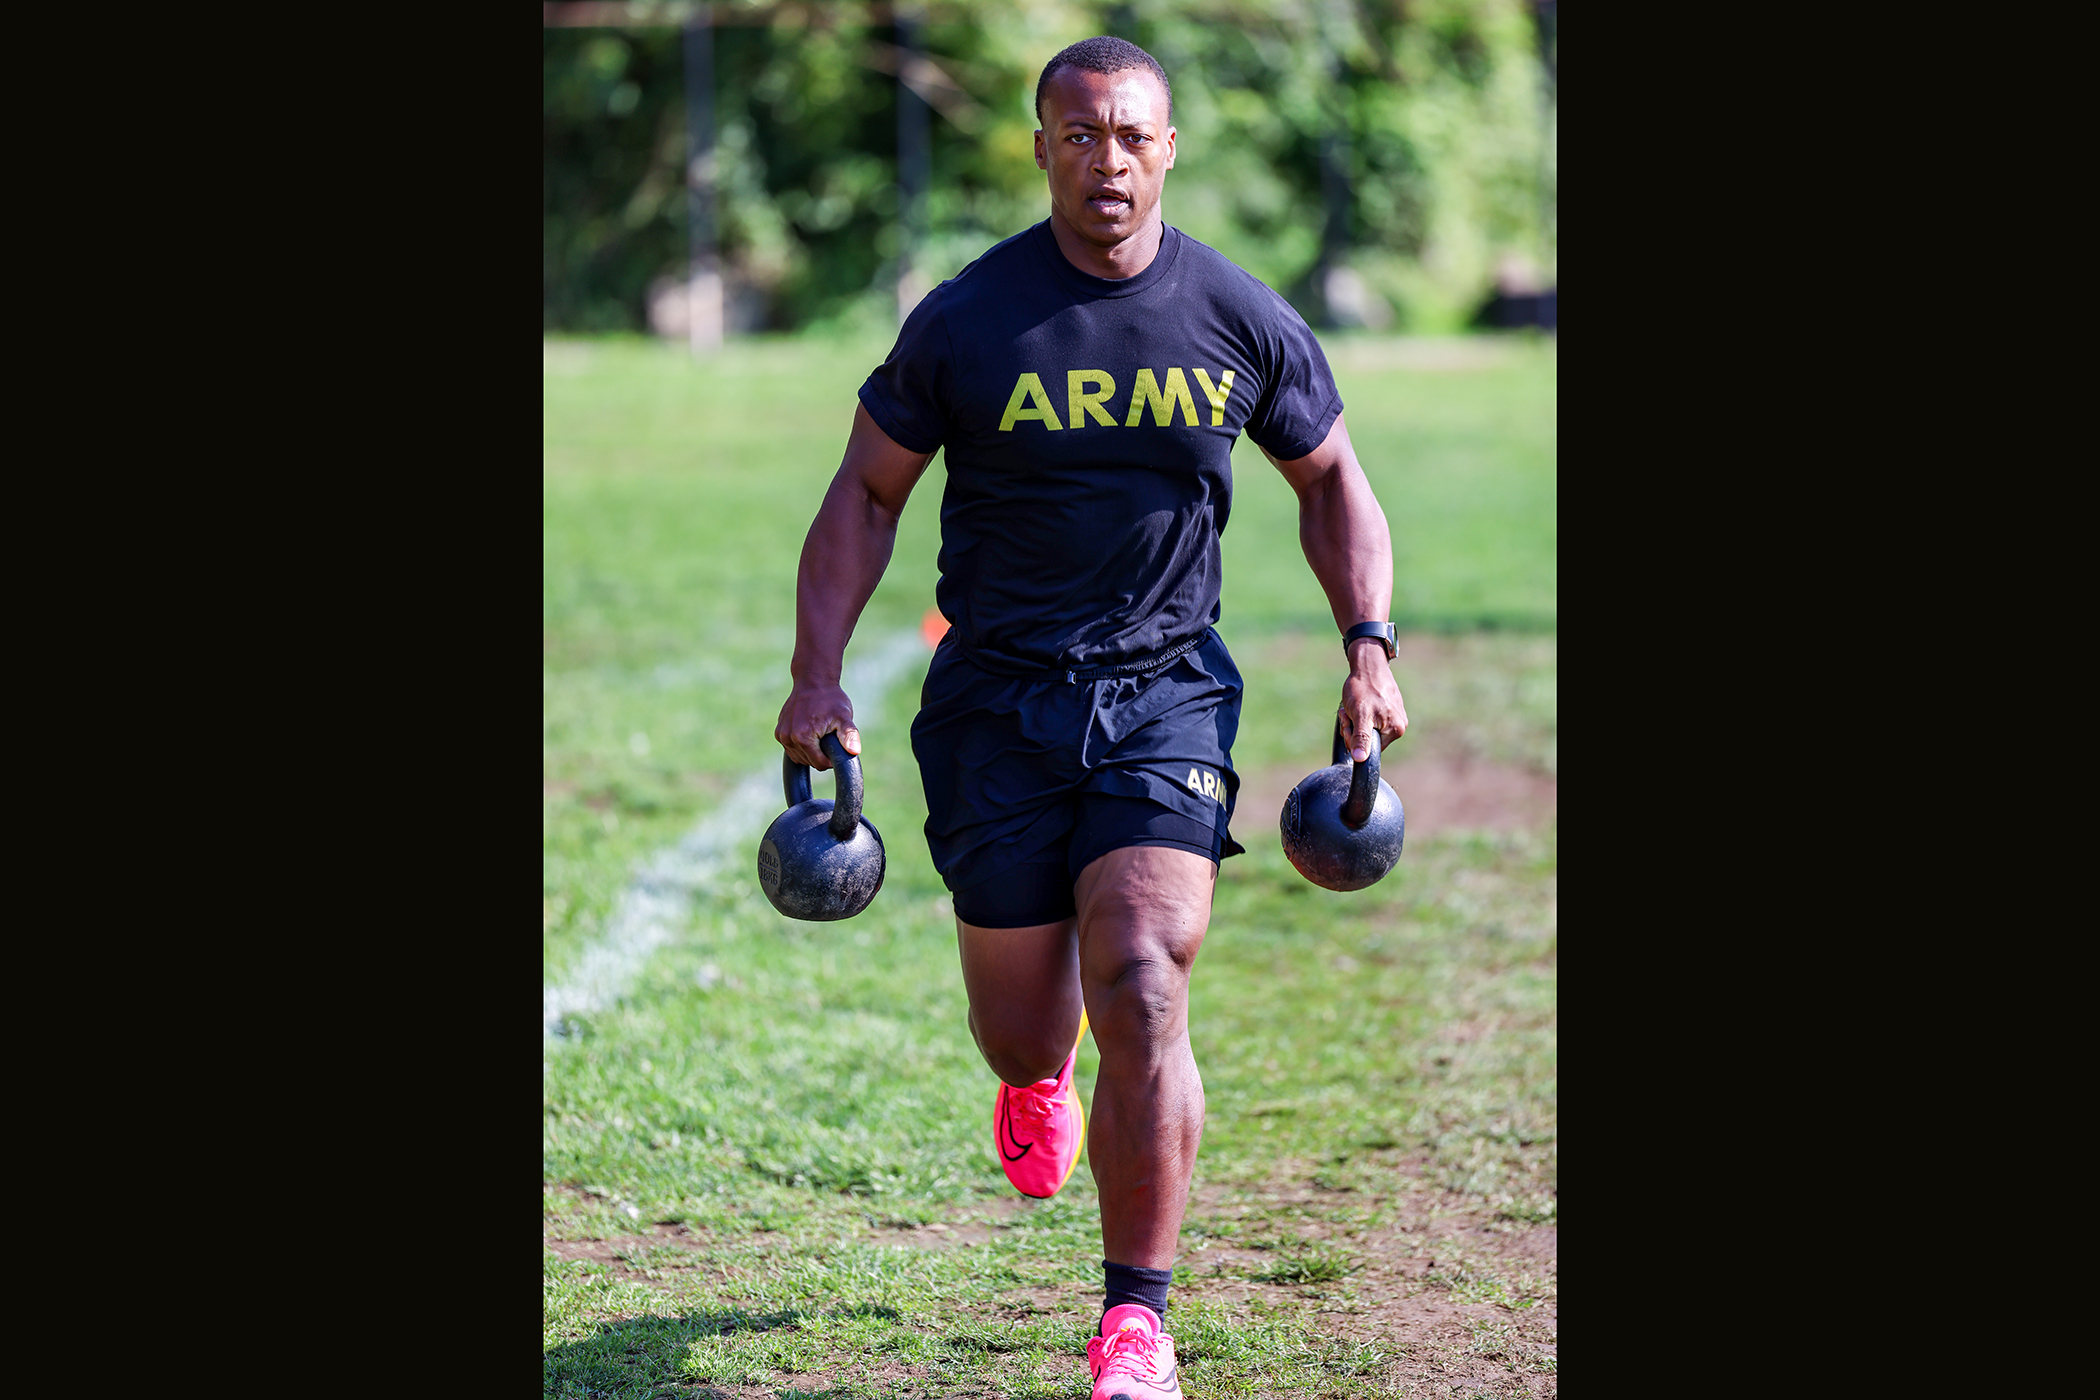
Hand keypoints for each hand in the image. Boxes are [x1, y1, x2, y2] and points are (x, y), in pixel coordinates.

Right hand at [775, 681, 860, 769]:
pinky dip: (801, 746)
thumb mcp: (844, 716)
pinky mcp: (778, 732)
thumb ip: (849, 735)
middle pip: (808, 762)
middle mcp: (788, 738)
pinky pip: (792, 749)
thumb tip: (854, 751)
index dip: (831, 759)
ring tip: (820, 734)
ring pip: (799, 757)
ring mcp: (781, 735)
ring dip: (811, 751)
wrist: (813, 681)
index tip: (837, 745)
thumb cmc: (830, 699)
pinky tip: (810, 733)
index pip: (819, 764)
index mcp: (802, 737)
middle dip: (821, 754)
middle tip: (829, 736)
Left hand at [1339, 640, 1407, 761]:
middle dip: (1352, 729)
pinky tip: (1358, 702)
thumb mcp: (1360, 715)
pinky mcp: (1388, 709)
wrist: (1368, 664)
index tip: (1349, 723)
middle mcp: (1398, 726)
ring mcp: (1394, 717)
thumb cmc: (1364, 688)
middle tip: (1349, 712)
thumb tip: (1361, 759)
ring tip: (1353, 705)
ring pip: (1366, 730)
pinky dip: (1359, 713)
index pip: (1369, 750)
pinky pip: (1369, 720)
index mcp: (1395, 731)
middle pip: (1367, 741)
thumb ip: (1362, 738)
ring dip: (1353, 720)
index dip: (1354, 740)